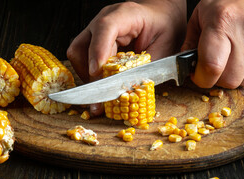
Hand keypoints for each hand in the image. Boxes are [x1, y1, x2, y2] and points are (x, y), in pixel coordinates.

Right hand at [67, 0, 185, 115]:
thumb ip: (148, 67)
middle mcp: (105, 20)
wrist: (162, 14)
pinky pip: (83, 58)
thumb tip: (132, 90)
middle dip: (91, 75)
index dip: (98, 52)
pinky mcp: (95, 40)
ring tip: (104, 93)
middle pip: (83, 46)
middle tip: (102, 98)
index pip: (104, 29)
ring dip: (88, 75)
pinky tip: (104, 83)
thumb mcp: (165, 46)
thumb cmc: (165, 26)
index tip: (97, 73)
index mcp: (125, 15)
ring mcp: (96, 30)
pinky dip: (91, 74)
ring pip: (78, 54)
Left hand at [182, 0, 243, 88]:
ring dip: (236, 75)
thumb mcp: (201, 14)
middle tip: (216, 67)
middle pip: (230, 80)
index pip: (212, 67)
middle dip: (219, 79)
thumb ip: (190, 42)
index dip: (202, 79)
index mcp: (223, 22)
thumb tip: (186, 66)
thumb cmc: (229, 0)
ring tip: (233, 57)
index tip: (199, 76)